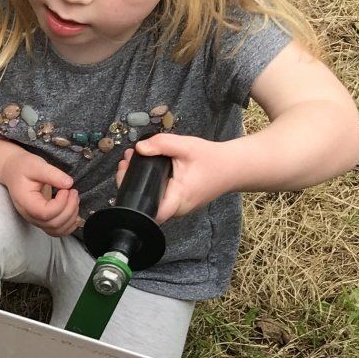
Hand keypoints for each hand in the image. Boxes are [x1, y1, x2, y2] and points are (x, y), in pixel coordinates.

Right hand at [2, 149, 81, 237]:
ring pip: (57, 229)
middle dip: (69, 208)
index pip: (45, 213)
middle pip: (53, 223)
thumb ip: (52, 174)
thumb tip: (69, 183)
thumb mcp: (36, 165)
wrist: (14, 172)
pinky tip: (75, 213)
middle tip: (73, 191)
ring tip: (74, 199)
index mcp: (25, 202)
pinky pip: (57, 231)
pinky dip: (69, 225)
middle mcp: (29, 215)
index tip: (65, 189)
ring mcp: (36, 220)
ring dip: (71, 217)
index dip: (60, 203)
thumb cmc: (23, 167)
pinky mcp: (42, 220)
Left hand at [114, 135, 234, 222]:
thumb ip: (162, 144)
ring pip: (151, 201)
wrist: (232, 168)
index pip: (149, 212)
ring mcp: (178, 209)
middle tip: (126, 161)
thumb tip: (139, 148)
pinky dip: (150, 184)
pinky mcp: (178, 204)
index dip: (132, 198)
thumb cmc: (211, 158)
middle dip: (131, 183)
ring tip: (133, 160)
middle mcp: (176, 209)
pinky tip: (145, 166)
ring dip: (139, 182)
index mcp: (178, 199)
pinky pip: (158, 198)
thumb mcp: (187, 146)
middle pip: (145, 205)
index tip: (127, 174)